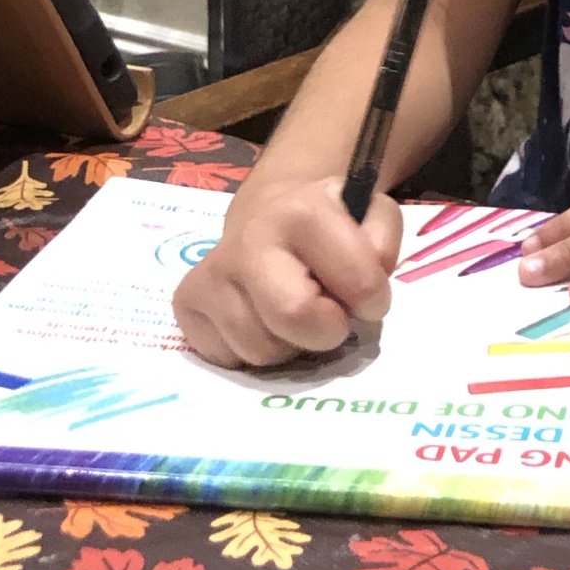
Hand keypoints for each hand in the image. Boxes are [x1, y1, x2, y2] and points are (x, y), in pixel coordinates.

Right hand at [173, 174, 403, 366]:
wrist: (269, 216)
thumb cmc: (330, 227)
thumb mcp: (372, 215)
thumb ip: (382, 242)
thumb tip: (364, 291)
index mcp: (301, 212)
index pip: (356, 282)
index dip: (373, 300)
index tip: (369, 299)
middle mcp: (248, 239)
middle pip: (292, 315)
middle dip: (324, 331)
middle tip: (330, 318)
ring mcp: (211, 273)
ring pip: (259, 349)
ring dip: (288, 344)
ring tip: (292, 312)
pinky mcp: (186, 304)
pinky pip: (228, 358)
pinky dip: (251, 350)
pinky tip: (261, 320)